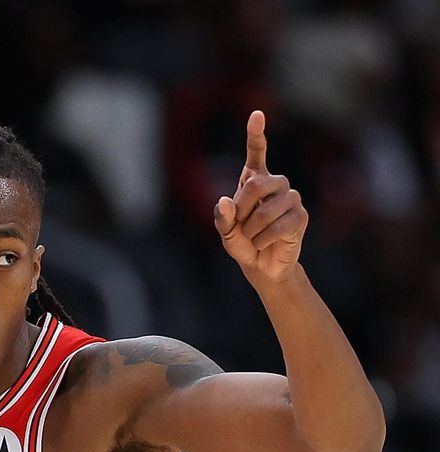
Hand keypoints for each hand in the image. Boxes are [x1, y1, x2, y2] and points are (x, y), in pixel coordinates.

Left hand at [214, 111, 307, 282]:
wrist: (262, 266)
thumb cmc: (243, 243)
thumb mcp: (225, 232)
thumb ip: (221, 218)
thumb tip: (224, 201)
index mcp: (254, 180)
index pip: (257, 152)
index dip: (256, 133)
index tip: (257, 114)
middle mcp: (275, 183)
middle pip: (256, 185)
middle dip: (241, 210)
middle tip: (239, 225)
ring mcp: (291, 198)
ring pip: (266, 210)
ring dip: (252, 230)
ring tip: (253, 237)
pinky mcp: (301, 216)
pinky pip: (279, 226)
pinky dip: (264, 239)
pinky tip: (265, 243)